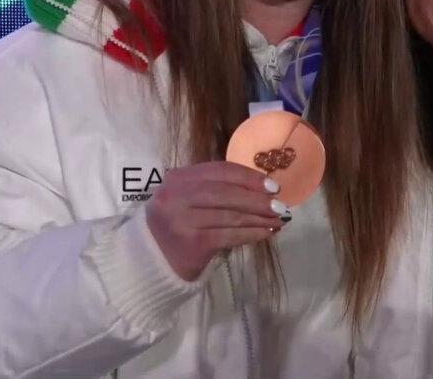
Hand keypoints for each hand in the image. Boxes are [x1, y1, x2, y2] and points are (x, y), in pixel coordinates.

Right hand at [145, 161, 288, 280]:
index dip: (249, 177)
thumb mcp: (188, 199)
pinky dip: (252, 234)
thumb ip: (215, 189)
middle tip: (280, 205)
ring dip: (260, 217)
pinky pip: (230, 235)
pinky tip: (266, 233)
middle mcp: (175, 196)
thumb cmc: (177, 226)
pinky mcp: (192, 243)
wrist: (151, 262)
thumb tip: (262, 189)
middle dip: (258, 199)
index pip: (220, 171)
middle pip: (227, 193)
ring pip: (231, 215)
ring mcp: (182, 220)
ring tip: (278, 219)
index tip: (272, 185)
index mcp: (177, 178)